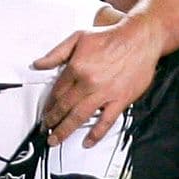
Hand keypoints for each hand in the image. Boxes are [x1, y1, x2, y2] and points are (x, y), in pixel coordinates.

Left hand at [35, 15, 160, 145]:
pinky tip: (88, 142)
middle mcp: (88, 82)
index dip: (49, 105)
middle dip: (52, 121)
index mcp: (76, 68)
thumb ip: (56, 53)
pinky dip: (96, 133)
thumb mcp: (78, 38)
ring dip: (66, 130)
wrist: (140, 38)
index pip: (56, 92)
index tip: (45, 114)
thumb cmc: (111, 37)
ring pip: (80, 116)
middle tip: (46, 132)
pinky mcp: (121, 99)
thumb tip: (38, 64)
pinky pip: (106, 121)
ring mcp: (105, 93)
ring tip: (57, 140)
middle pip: (64, 107)